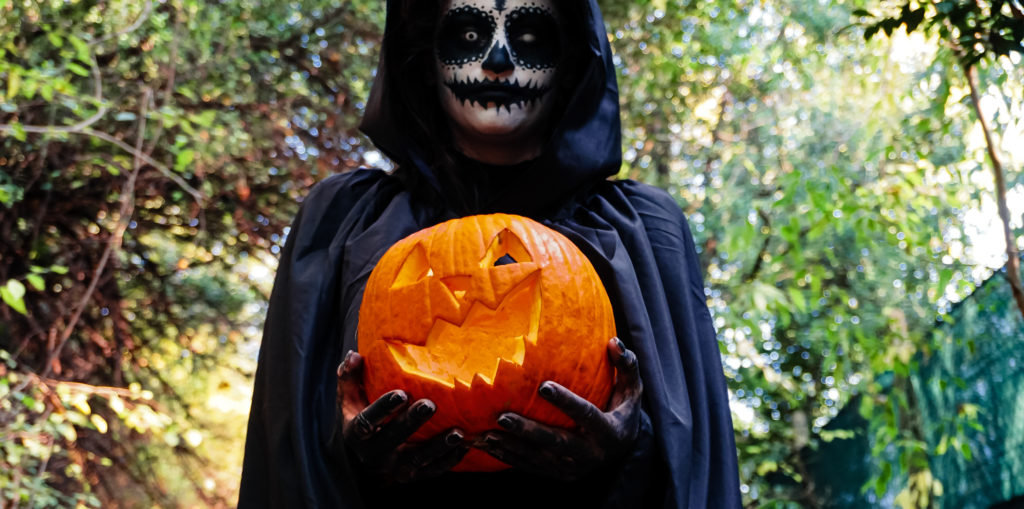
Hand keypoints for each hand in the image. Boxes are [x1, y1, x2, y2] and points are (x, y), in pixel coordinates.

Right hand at [336, 350, 468, 482]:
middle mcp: (374, 453)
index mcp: (357, 433)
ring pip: (417, 459)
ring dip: (438, 447)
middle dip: (412, 422)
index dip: (384, 408)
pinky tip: (464, 446)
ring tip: (457, 433)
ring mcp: (394, 467)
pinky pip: (432, 471)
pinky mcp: (412, 475)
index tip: (401, 394)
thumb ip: (349, 378)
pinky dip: (449, 460)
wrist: (362, 459)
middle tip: (430, 405)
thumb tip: (354, 355)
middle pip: (393, 438)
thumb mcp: (349, 401)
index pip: (367, 421)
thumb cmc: (359, 419)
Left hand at [474, 337, 642, 480]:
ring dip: (510, 447)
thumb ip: (626, 366)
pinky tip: (486, 446)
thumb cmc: (622, 411)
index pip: (585, 414)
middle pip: (555, 442)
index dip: (565, 401)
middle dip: (528, 431)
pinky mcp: (558, 474)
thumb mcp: (632, 391)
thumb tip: (614, 341)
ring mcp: (572, 468)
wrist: (622, 452)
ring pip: (537, 458)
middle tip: (503, 417)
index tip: (543, 386)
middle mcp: (590, 454)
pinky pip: (529, 467)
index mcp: (608, 432)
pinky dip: (507, 457)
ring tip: (485, 434)